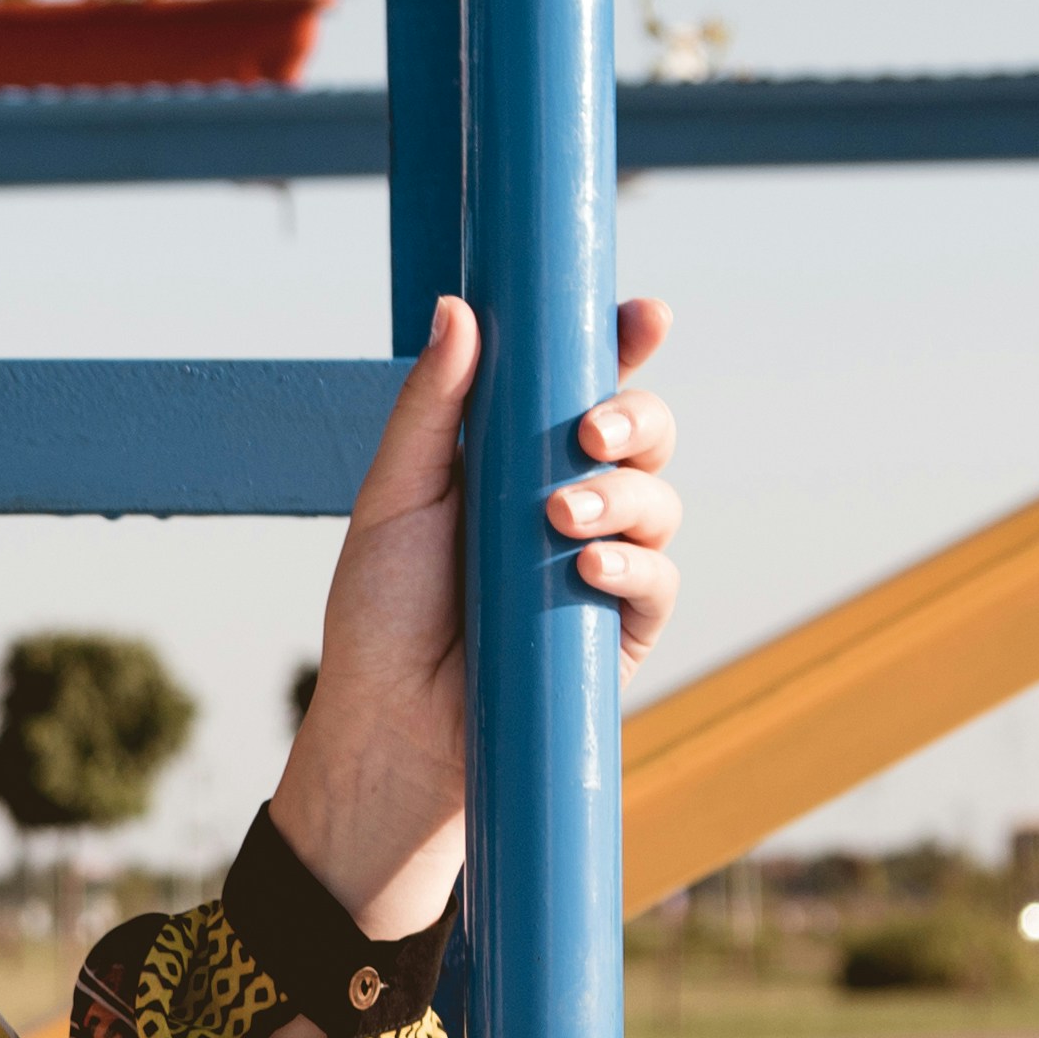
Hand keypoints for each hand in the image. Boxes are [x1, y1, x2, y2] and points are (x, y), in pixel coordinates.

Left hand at [269, 293, 683, 941]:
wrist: (388, 730)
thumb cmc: (379, 616)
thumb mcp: (395, 499)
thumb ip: (430, 407)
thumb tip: (459, 308)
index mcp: (515, 459)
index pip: (584, 386)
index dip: (623, 345)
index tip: (641, 315)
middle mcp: (566, 501)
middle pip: (641, 432)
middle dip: (632, 417)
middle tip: (587, 433)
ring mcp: (601, 563)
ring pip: (657, 499)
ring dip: (620, 495)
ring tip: (558, 517)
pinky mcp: (620, 629)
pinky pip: (658, 580)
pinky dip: (632, 565)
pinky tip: (589, 566)